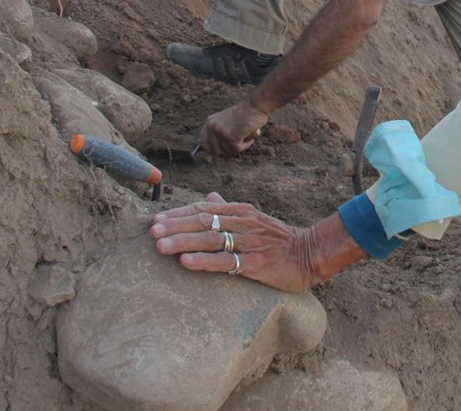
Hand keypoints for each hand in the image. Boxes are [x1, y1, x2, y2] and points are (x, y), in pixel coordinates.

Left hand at [150, 192, 322, 292]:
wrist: (309, 254)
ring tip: (160, 246)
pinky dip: (204, 261)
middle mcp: (243, 223)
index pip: (205, 209)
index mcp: (241, 211)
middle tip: (152, 232)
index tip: (157, 220)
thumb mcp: (254, 219)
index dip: (179, 214)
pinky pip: (226, 262)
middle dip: (175, 226)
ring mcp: (249, 242)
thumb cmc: (278, 239)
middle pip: (204, 222)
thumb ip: (228, 209)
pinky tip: (186, 262)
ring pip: (211, 239)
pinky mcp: (255, 263)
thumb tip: (208, 198)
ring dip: (183, 242)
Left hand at [200, 97, 268, 156]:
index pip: (203, 141)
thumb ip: (220, 131)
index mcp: (210, 122)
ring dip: (238, 147)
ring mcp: (220, 132)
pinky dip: (245, 146)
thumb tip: (217, 148)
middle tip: (237, 146)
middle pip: (214, 150)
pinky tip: (250, 138)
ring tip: (246, 138)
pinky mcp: (230, 137)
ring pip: (227, 151)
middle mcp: (212, 127)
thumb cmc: (246, 112)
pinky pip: (237, 149)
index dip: (210, 149)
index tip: (220, 150)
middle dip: (226, 151)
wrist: (255, 105)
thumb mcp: (226, 120)